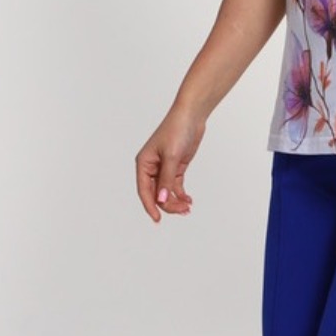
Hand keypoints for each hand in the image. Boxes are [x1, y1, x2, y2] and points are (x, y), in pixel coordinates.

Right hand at [135, 107, 205, 221]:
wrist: (191, 116)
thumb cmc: (177, 130)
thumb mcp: (171, 156)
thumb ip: (166, 179)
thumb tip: (161, 199)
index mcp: (144, 163)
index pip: (144, 190)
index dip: (150, 206)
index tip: (157, 219)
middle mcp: (151, 167)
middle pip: (156, 193)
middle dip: (168, 204)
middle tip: (183, 211)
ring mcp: (164, 168)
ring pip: (166, 191)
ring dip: (175, 201)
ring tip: (187, 208)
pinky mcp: (175, 167)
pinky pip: (174, 186)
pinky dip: (181, 194)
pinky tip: (188, 200)